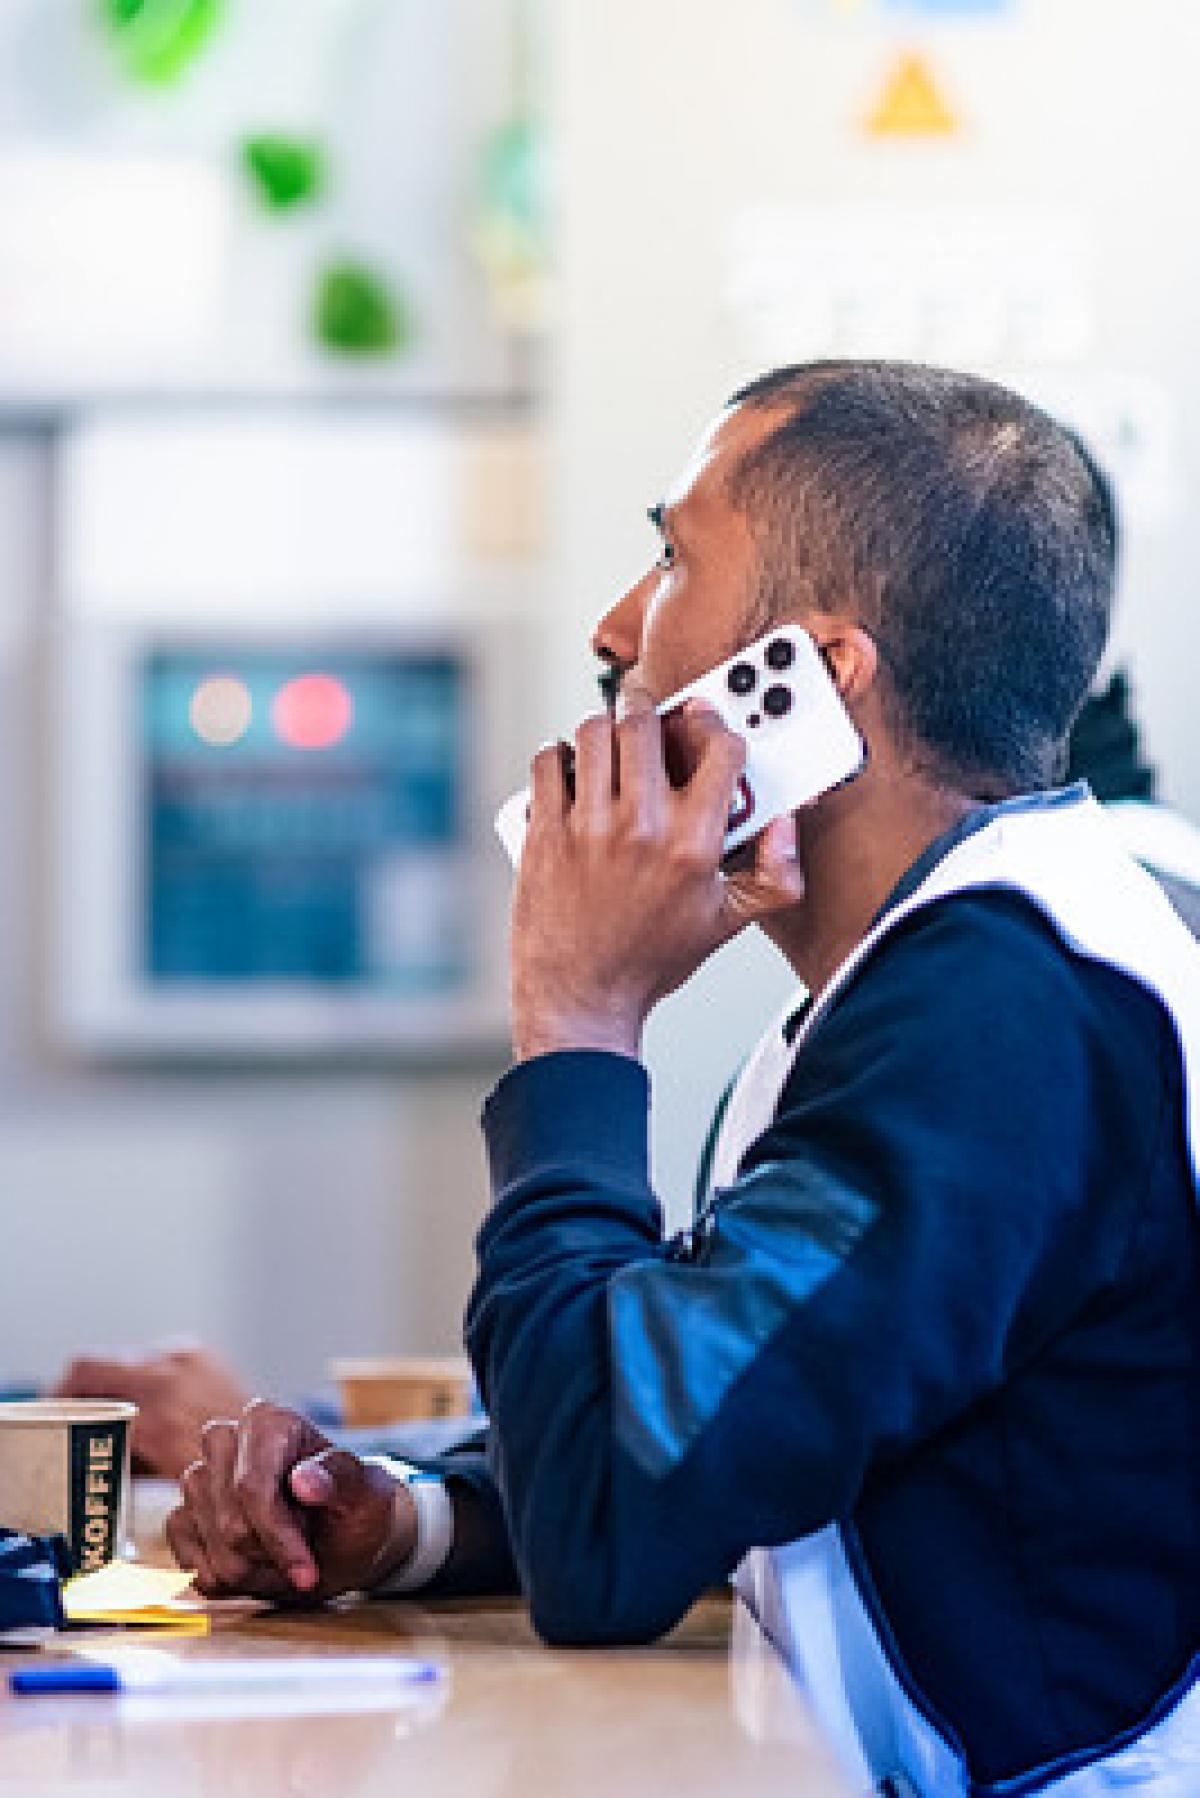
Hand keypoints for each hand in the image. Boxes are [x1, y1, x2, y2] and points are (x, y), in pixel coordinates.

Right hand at [53, 1345, 250, 1479]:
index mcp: (157, 1400)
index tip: (58, 1417)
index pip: (84, 1376)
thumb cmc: (228, 1467)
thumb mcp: (164, 1469)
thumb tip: (96, 1447)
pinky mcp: (199, 1353)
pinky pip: (153, 1358)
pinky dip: (140, 1379)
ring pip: (123, 1359)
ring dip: (112, 1384)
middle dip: (78, 1391)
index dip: (61, 1399)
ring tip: (113, 1414)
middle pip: (96, 1364)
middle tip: (74, 1415)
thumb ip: (126, 1452)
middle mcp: (169, 1367)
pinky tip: (146, 1405)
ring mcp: (186, 1355)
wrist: (275, 1442)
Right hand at [165, 1402, 416, 1601]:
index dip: (279, 1536)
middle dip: (273, 1556)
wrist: (343, 1536)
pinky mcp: (182, 1518)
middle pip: (231, 1525)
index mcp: (267, 1422)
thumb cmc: (356, 1506)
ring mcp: (198, 1481)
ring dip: (257, 1573)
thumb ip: (341, 1479)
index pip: (252, 1487)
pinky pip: (190, 1566)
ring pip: (215, 1553)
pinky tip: (258, 1569)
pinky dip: (229, 1583)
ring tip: (286, 1557)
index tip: (307, 1573)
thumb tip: (305, 1481)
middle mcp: (224, 1442)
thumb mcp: (367, 1492)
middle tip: (306, 1555)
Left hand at [511, 685, 804, 1061]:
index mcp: (694, 845)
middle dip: (650, 712)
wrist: (582, 999)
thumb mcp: (726, 923)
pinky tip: (572, 770)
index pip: (719, 750)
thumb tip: (785, 824)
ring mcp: (588, 827)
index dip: (714, 727)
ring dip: (604, 727)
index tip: (703, 724)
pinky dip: (559, 755)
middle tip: (649, 721)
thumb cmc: (651, 960)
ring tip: (610, 745)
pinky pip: (549, 762)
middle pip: (647, 724)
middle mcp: (642, 827)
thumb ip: (774, 876)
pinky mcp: (545, 832)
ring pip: (594, 732)